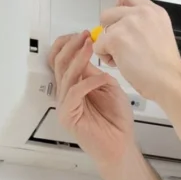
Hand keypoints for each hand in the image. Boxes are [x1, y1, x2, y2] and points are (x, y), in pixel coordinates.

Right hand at [48, 32, 136, 171]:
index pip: (62, 60)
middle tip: (85, 36)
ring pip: (66, 75)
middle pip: (60, 64)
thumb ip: (96, 72)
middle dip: (72, 47)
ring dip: (78, 59)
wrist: (121, 146)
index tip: (83, 34)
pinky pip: (74, 93)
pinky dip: (88, 83)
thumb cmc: (117, 121)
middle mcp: (67, 93)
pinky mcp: (68, 115)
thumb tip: (88, 54)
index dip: (69, 45)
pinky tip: (101, 78)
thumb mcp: (110, 88)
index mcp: (75, 85)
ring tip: (89, 47)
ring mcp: (65, 105)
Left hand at [94, 0, 180, 104]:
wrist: (169, 82)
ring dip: (108, 45)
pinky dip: (105, 57)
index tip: (119, 20)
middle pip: (109, 13)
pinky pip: (98, 45)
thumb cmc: (167, 69)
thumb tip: (124, 26)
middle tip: (122, 46)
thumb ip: (144, 25)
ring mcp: (128, 24)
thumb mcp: (161, 35)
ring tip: (124, 58)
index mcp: (154, 12)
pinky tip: (121, 64)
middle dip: (110, 30)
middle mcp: (141, 13)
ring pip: (102, 30)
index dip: (119, 8)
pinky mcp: (116, 37)